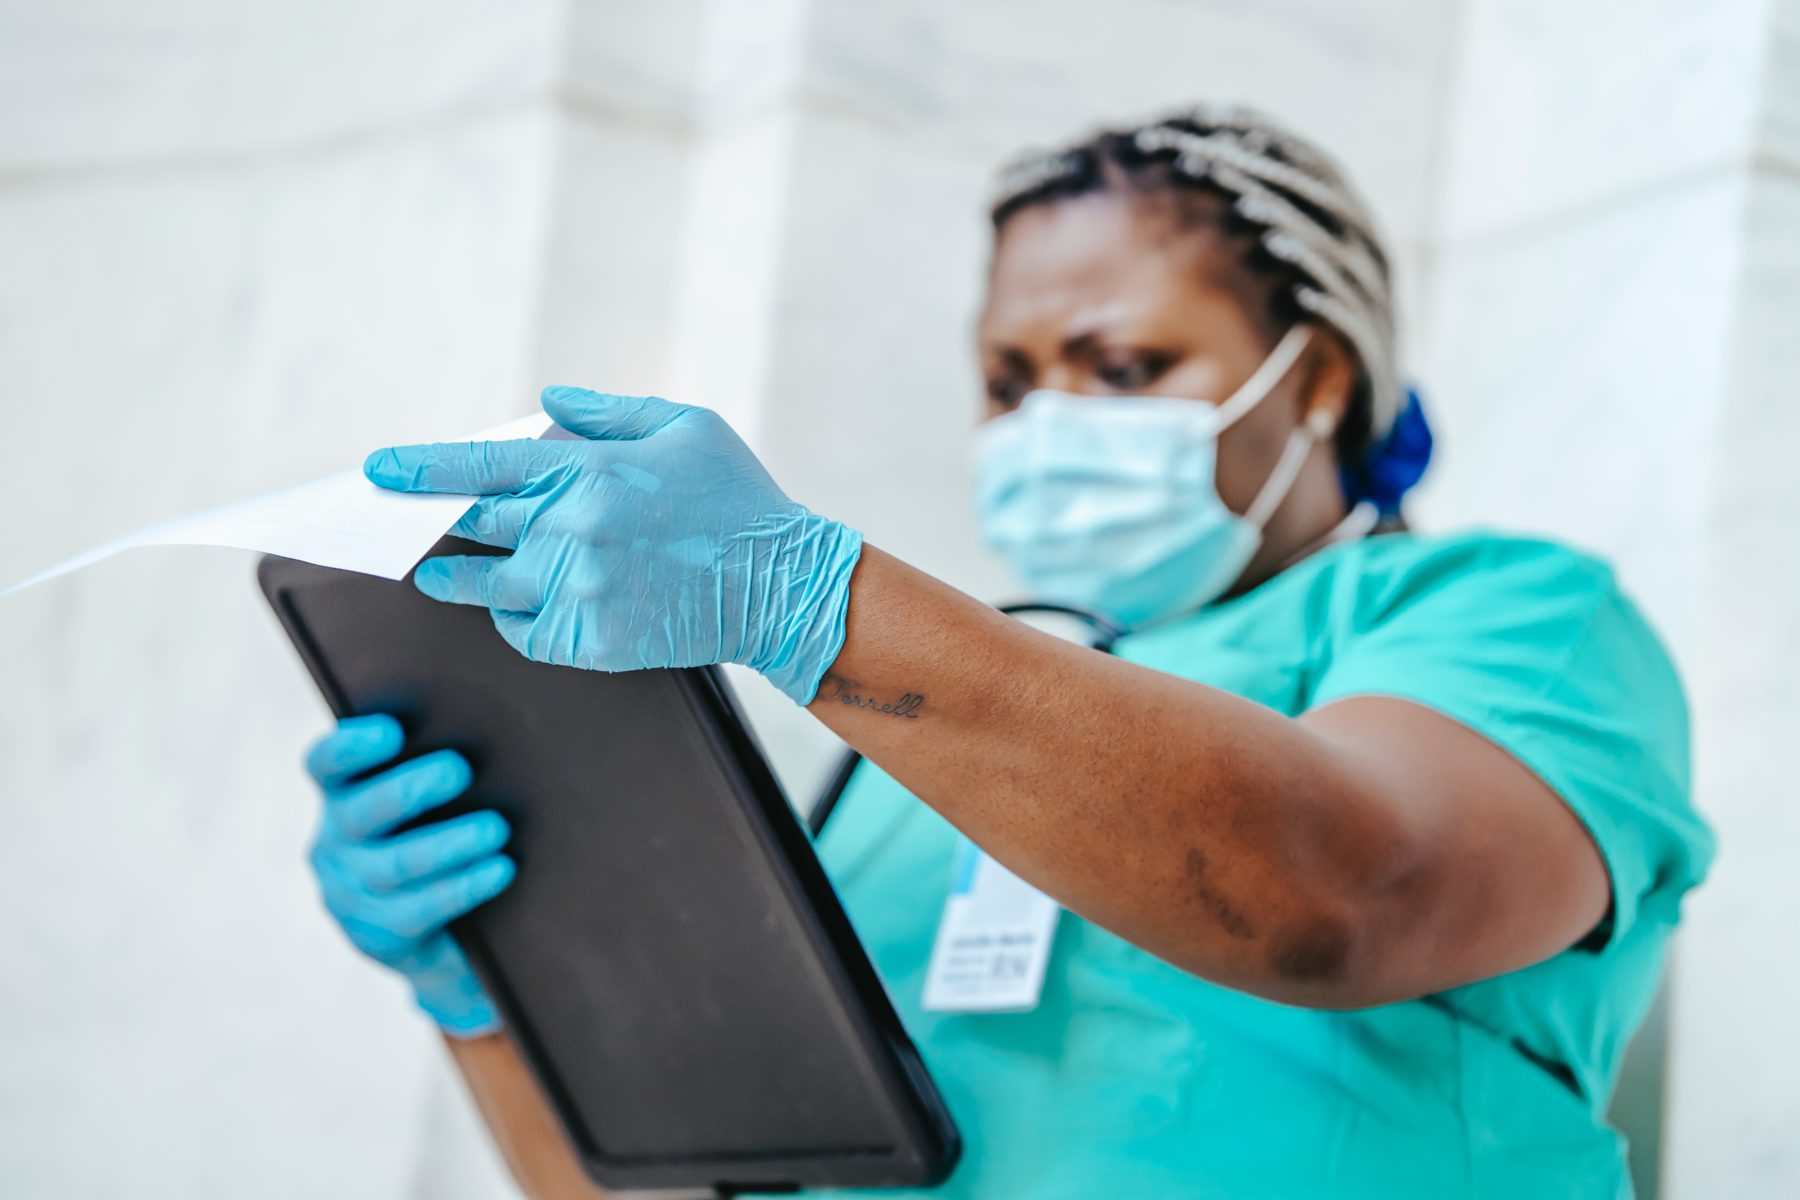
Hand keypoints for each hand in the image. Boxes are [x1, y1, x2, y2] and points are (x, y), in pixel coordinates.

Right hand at [304, 714, 514, 1036]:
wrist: (442, 935)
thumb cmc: (443, 836)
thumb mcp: (430, 803)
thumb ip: (437, 768)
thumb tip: (490, 732)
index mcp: (342, 795)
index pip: (326, 763)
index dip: (350, 746)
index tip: (391, 730)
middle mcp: (335, 841)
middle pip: (363, 810)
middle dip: (412, 788)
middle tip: (459, 770)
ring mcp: (350, 892)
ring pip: (397, 864)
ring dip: (451, 843)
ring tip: (496, 827)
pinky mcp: (377, 936)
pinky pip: (422, 909)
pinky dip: (465, 886)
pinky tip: (501, 869)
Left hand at [363, 387, 862, 704]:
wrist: (782, 586)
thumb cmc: (738, 500)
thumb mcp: (685, 427)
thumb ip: (608, 412)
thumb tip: (543, 404)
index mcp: (589, 468)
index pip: (479, 466)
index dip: (420, 469)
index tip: (377, 472)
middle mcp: (573, 528)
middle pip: (471, 527)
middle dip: (430, 527)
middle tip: (404, 529)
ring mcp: (579, 588)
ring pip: (486, 586)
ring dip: (457, 578)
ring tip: (442, 575)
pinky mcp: (592, 638)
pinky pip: (525, 630)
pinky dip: (512, 617)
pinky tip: (519, 605)